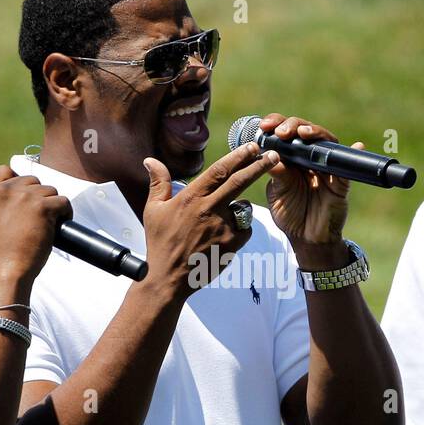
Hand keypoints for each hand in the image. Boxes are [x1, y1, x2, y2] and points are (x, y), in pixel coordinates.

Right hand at [0, 165, 72, 282]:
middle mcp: (4, 190)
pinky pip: (63, 201)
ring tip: (47, 224)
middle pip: (32, 180)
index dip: (18, 180)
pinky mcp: (42, 207)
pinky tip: (59, 225)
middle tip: (38, 217)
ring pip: (49, 190)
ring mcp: (24, 197)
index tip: (24, 196)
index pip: (4, 170)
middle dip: (38, 196)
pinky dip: (65, 213)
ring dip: (52, 206)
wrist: (6, 270)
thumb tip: (21, 193)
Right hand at [142, 142, 278, 301]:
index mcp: (191, 198)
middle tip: (273, 155)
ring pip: (243, 208)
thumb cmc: (159, 243)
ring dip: (240, 209)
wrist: (168, 278)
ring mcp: (222, 227)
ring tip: (222, 222)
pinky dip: (240, 230)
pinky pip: (245, 230)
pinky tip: (224, 237)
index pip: (219, 171)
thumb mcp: (153, 210)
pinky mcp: (230, 244)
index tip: (252, 147)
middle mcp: (209, 209)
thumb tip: (150, 160)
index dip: (237, 157)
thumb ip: (158, 182)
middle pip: (239, 182)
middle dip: (258, 166)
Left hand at [257, 114, 354, 263]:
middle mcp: (311, 158)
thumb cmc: (290, 214)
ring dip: (316, 134)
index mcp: (293, 158)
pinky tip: (357, 145)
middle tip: (281, 132)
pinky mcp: (341, 182)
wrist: (306, 239)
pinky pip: (348, 167)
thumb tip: (268, 152)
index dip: (277, 123)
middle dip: (293, 126)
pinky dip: (353, 153)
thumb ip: (277, 172)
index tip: (264, 125)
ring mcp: (327, 168)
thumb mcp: (278, 190)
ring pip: (326, 143)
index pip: (286, 133)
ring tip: (303, 134)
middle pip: (307, 132)